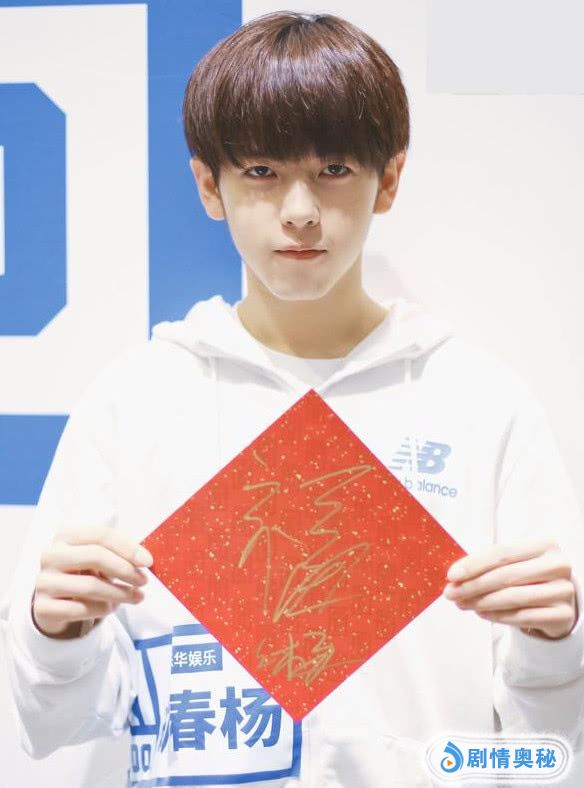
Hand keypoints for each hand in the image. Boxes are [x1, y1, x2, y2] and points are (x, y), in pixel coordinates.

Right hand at [32, 526, 153, 638]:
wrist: (56, 600)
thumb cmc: (84, 572)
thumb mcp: (99, 557)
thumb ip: (119, 553)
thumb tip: (145, 560)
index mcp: (66, 535)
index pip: (101, 535)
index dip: (127, 548)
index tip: (148, 562)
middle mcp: (51, 555)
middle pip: (95, 556)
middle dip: (125, 569)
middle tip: (144, 581)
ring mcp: (44, 581)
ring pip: (90, 586)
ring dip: (120, 593)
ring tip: (136, 596)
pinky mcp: (43, 607)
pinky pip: (81, 609)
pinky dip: (103, 609)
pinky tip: (113, 607)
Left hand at [443, 539, 577, 639]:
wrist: (557, 598)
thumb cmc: (529, 576)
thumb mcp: (513, 563)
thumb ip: (487, 565)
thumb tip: (454, 576)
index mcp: (544, 544)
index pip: (502, 553)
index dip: (474, 564)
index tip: (452, 575)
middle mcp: (558, 565)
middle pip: (506, 576)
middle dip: (473, 585)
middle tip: (451, 593)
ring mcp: (563, 591)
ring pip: (513, 597)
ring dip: (481, 602)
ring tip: (463, 604)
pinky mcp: (564, 614)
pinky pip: (523, 616)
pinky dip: (497, 615)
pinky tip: (481, 613)